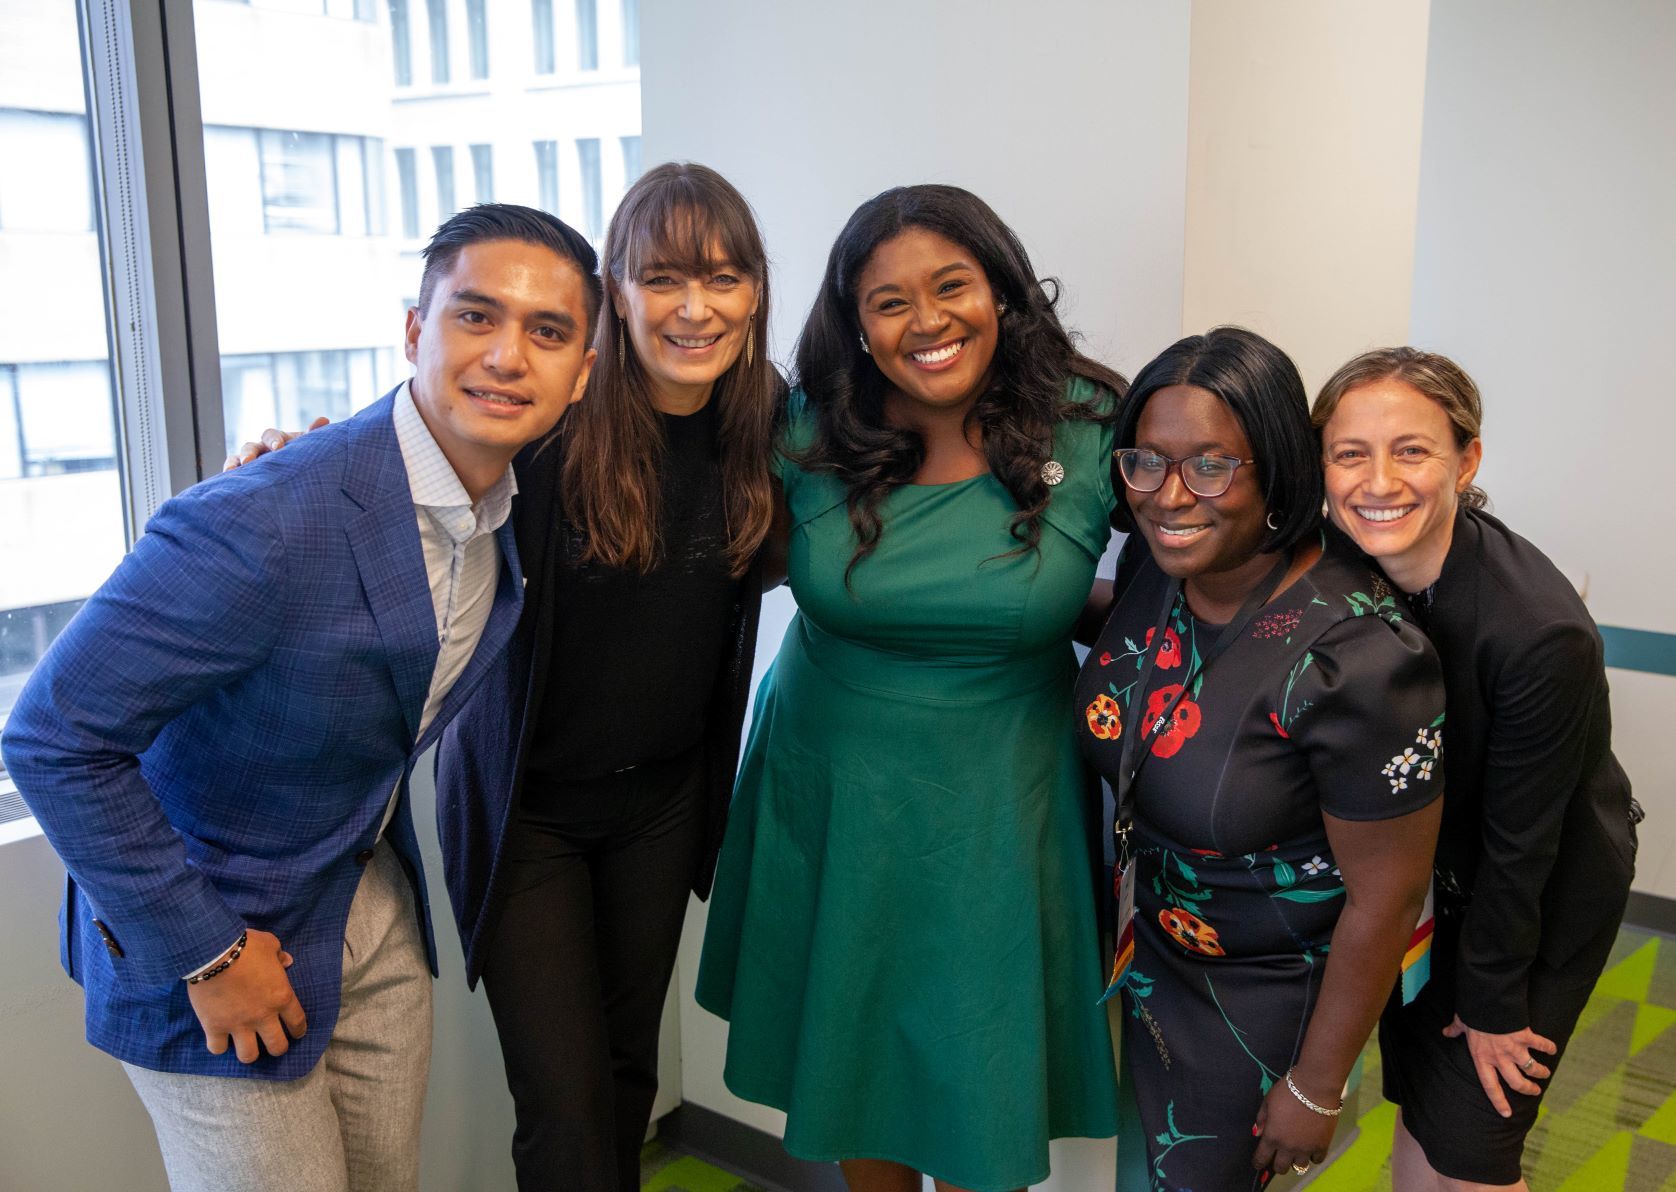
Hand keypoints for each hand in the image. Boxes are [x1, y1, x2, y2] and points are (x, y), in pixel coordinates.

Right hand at [185, 929, 307, 1061]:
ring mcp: (238, 1024)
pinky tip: (220, 1039)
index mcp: (281, 996)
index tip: (296, 1033)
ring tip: (246, 1045)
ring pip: (249, 1056)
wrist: (213, 952)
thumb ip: (280, 955)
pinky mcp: (214, 1027)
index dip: (298, 1031)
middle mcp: (263, 1016)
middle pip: (277, 1047)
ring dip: (250, 1052)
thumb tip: (287, 960)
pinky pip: (218, 1049)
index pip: (297, 1022)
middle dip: (277, 1048)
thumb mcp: (269, 944)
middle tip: (272, 1043)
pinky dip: (219, 1046)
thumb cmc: (245, 946)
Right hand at [222, 416, 328, 470]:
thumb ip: (314, 435)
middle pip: (250, 446)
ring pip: (237, 459)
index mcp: (278, 440)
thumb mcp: (311, 447)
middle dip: (249, 453)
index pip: (271, 435)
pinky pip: (233, 474)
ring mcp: (251, 462)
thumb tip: (323, 420)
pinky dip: (229, 476)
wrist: (305, 476)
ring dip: (233, 464)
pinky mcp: (245, 476)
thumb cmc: (308, 458)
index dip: (273, 440)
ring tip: (231, 472)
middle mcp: (261, 449)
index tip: (278, 448)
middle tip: (249, 461)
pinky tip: (227, 483)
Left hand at [1252, 1076, 1335, 1178]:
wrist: (1315, 1087)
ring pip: (1299, 1167)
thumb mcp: (1268, 1101)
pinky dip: (1312, 1157)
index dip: (1258, 1162)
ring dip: (1295, 1161)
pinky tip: (1310, 1150)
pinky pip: (1317, 1160)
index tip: (1257, 1163)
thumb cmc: (1288, 1091)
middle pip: (1281, 1168)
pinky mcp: (1322, 1145)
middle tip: (1277, 1158)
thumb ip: (1262, 1119)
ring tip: (1295, 1154)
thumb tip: (1257, 1133)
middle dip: (1276, 1165)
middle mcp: (1288, 1147)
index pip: (1262, 1158)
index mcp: (1272, 1136)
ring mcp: (1306, 1148)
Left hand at [1442, 1014, 1554, 1116]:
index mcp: (1482, 1058)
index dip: (1498, 1101)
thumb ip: (1455, 1030)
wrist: (1487, 1001)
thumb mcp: (1461, 1023)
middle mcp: (1500, 1058)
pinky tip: (1553, 1049)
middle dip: (1528, 1089)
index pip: (1490, 1086)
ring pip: (1531, 1068)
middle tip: (1535, 1090)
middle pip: (1517, 1082)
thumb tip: (1445, 1032)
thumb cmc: (1472, 1013)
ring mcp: (1514, 1049)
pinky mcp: (1525, 1037)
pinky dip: (1548, 1047)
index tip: (1506, 1113)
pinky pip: (1541, 1045)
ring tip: (1545, 1073)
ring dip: (1540, 1072)